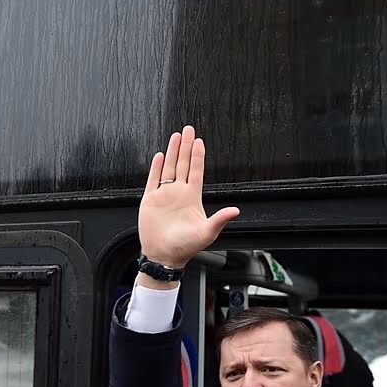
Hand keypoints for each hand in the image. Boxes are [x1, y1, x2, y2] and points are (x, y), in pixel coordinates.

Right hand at [138, 125, 238, 272]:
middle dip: (186, 146)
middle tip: (189, 129)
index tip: (200, 142)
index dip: (198, 156)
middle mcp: (179, 193)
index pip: (197, 171)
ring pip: (170, 168)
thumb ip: (220, 219)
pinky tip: (160, 156)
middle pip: (184, 164)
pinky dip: (156, 167)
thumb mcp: (207, 233)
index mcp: (192, 198)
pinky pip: (153, 180)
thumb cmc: (185, 247)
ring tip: (176, 136)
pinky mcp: (150, 200)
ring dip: (173, 152)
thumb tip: (236, 210)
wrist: (164, 256)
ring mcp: (164, 195)